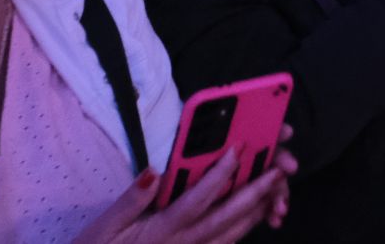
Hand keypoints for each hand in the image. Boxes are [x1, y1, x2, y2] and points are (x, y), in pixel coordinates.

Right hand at [75, 134, 297, 243]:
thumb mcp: (104, 227)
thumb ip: (131, 201)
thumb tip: (154, 172)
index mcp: (161, 230)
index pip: (197, 199)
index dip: (220, 173)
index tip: (239, 148)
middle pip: (225, 217)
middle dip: (255, 191)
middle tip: (280, 169)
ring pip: (231, 235)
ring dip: (256, 211)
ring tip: (277, 189)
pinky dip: (241, 231)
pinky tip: (253, 217)